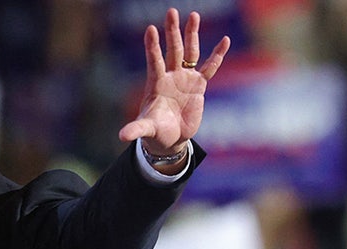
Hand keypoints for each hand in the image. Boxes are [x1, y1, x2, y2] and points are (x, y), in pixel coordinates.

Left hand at [118, 8, 230, 156]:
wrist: (170, 138)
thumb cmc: (155, 132)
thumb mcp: (146, 130)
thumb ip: (136, 129)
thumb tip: (121, 137)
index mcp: (156, 84)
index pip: (154, 61)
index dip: (153, 47)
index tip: (151, 29)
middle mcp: (170, 76)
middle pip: (173, 50)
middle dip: (173, 31)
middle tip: (172, 11)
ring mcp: (185, 78)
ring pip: (190, 52)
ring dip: (192, 34)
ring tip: (193, 15)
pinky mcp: (199, 85)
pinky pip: (210, 67)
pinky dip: (218, 55)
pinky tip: (225, 40)